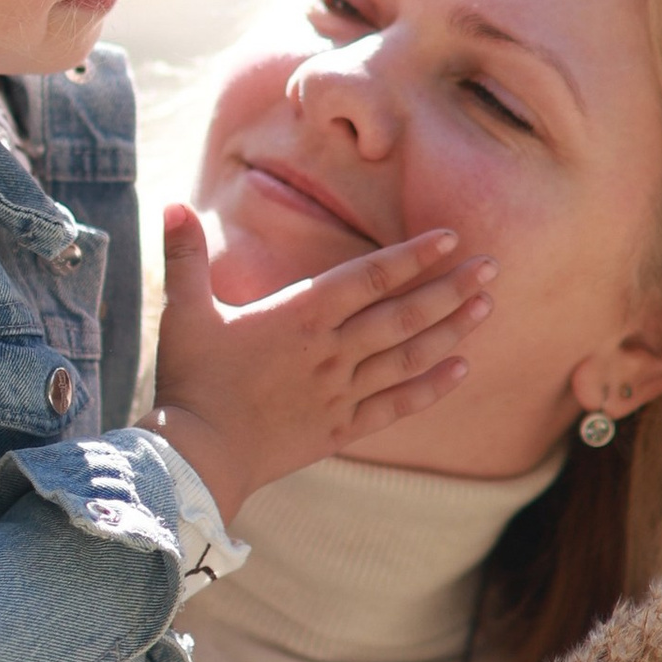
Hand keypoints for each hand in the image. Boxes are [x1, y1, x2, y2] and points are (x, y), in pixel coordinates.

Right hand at [152, 203, 493, 521]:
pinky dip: (431, 386)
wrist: (199, 456)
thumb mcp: (184, 312)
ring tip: (487, 307)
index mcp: (301, 315)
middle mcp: (332, 350)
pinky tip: (461, 370)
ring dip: (452, 331)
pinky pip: (398, 405)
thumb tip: (169, 205)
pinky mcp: (341, 428)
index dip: (413, 255)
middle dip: (452, 287)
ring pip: (409, 356)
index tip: (451, 237)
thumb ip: (185, 256)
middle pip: (405, 313)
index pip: (371, 275)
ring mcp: (342, 391)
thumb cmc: (192, 381)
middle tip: (492, 266)